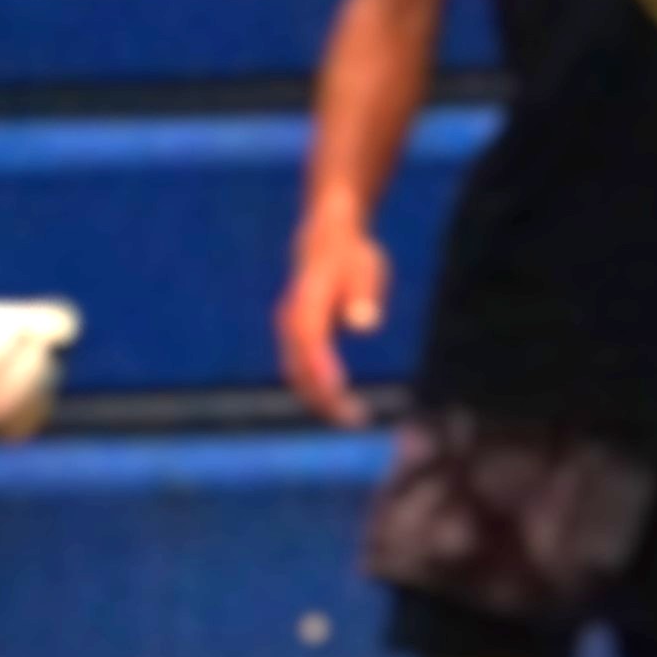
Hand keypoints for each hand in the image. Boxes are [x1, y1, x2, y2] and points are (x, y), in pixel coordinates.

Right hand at [275, 210, 389, 425]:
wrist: (327, 236)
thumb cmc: (352, 255)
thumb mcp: (365, 267)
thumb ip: (364, 295)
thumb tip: (364, 324)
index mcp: (306, 303)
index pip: (309, 343)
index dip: (319, 369)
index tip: (338, 394)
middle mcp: (291, 319)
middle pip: (298, 366)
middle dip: (321, 396)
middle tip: (354, 419)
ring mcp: (290, 328)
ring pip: (296, 372)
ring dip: (319, 398)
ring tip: (353, 417)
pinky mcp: (298, 336)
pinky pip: (302, 369)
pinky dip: (318, 389)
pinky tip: (342, 403)